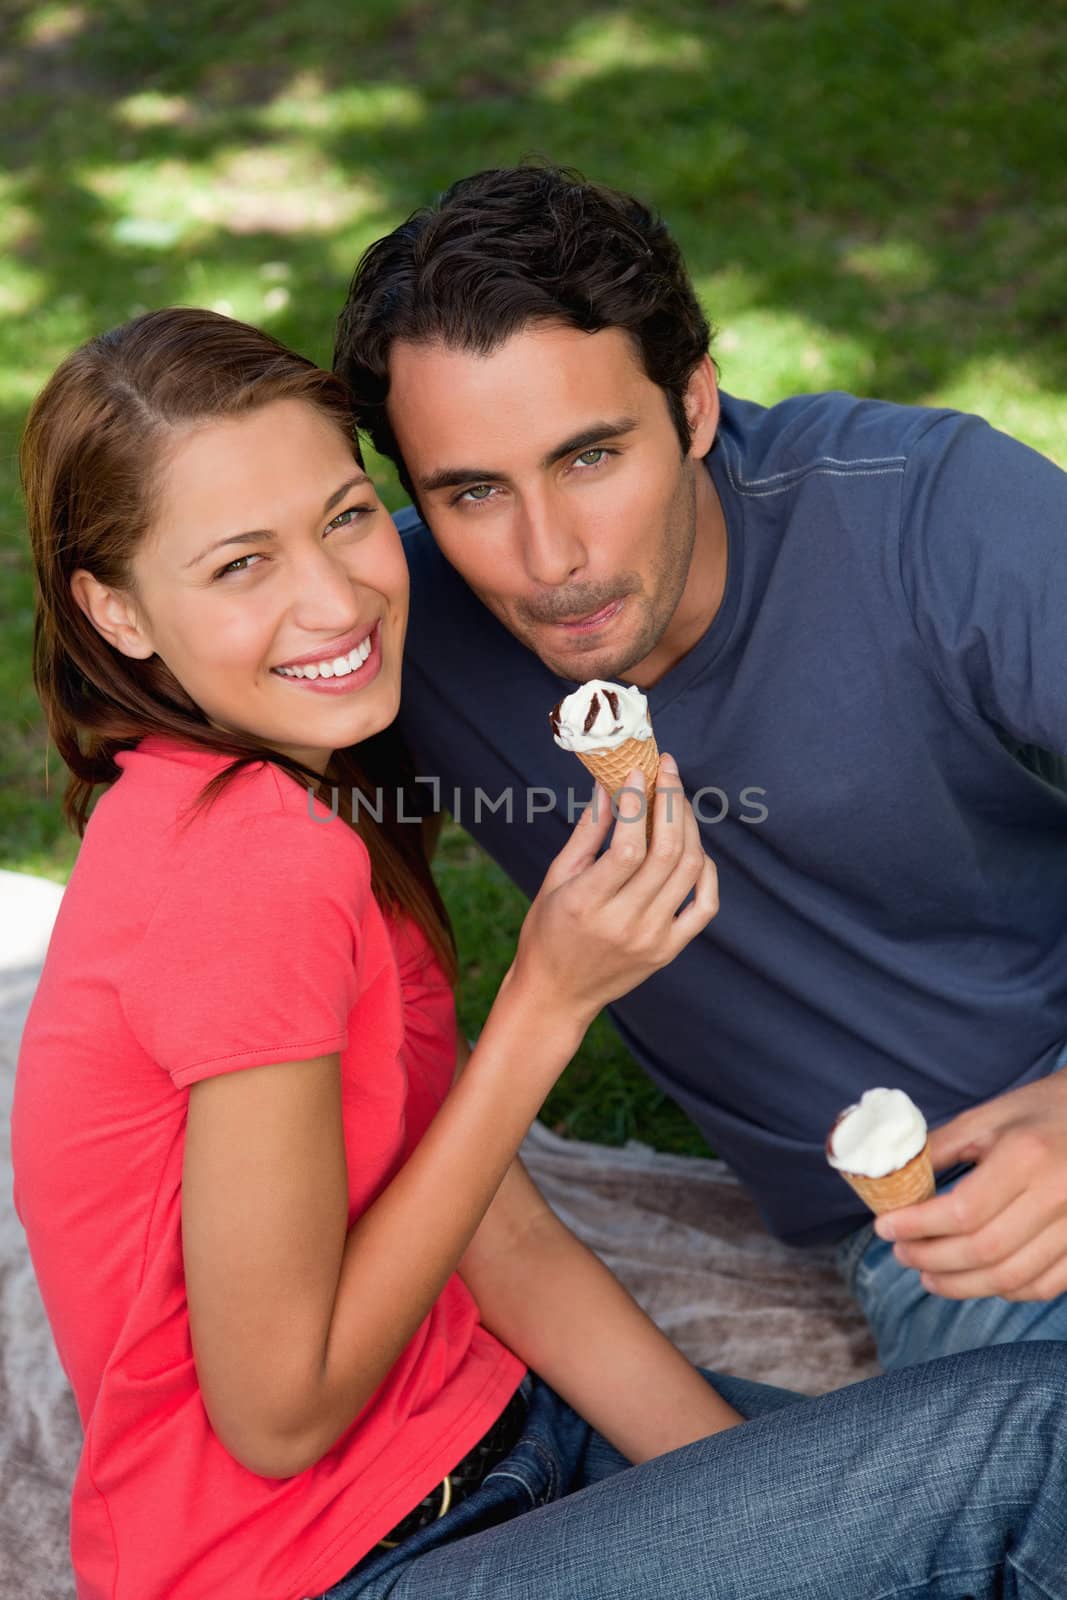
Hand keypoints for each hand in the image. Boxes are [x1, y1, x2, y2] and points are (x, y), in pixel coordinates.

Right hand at [512, 753, 717, 1027]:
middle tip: (668, 773)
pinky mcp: (669, 950)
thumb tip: (607, 786)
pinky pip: (705, 905)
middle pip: (666, 854)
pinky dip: (706, 871)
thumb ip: (585, 833)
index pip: (627, 847)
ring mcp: (652, 939)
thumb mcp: (555, 880)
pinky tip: (693, 848)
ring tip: (679, 802)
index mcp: (586, 904)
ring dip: (689, 828)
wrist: (557, 995)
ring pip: (688, 871)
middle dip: (672, 803)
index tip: (637, 772)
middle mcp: (624, 923)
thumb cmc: (547, 932)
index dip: (637, 804)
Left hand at [874, 1070, 1066, 1300]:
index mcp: (1027, 1156)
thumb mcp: (989, 1115)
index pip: (962, 1211)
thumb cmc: (1042, 1110)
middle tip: (902, 1253)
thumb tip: (896, 1178)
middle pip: (984, 1250)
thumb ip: (942, 1147)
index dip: (918, 1226)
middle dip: (932, 1259)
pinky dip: (1004, 1291)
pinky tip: (976, 1280)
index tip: (885, 1228)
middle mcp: (1057, 1196)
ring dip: (962, 1285)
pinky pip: (1043, 1286)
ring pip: (1012, 1278)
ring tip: (928, 1275)